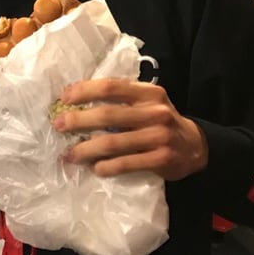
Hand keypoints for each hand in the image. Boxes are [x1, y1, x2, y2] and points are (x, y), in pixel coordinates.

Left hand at [55, 78, 207, 180]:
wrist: (195, 147)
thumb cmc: (159, 121)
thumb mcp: (146, 102)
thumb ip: (121, 98)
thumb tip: (76, 99)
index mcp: (147, 93)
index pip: (111, 86)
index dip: (85, 91)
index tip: (64, 98)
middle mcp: (155, 112)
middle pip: (108, 115)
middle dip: (78, 120)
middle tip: (58, 125)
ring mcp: (160, 136)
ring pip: (114, 143)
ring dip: (86, 149)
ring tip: (70, 154)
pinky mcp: (162, 159)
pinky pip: (127, 164)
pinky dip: (107, 166)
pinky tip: (95, 168)